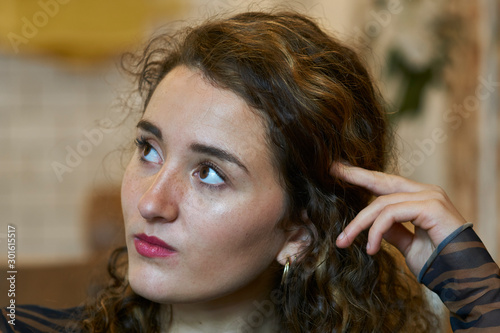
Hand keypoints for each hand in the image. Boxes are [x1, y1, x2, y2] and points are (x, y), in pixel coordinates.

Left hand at [333, 164, 466, 275]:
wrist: (461, 278)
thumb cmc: (438, 262)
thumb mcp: (407, 244)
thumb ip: (391, 230)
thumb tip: (372, 224)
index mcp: (420, 198)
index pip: (386, 183)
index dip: (363, 176)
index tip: (340, 170)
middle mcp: (426, 192)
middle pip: (382, 182)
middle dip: (356, 176)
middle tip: (333, 170)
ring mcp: (430, 197)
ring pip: (381, 204)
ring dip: (359, 224)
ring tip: (344, 241)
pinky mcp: (431, 207)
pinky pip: (391, 214)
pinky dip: (376, 231)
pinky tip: (371, 248)